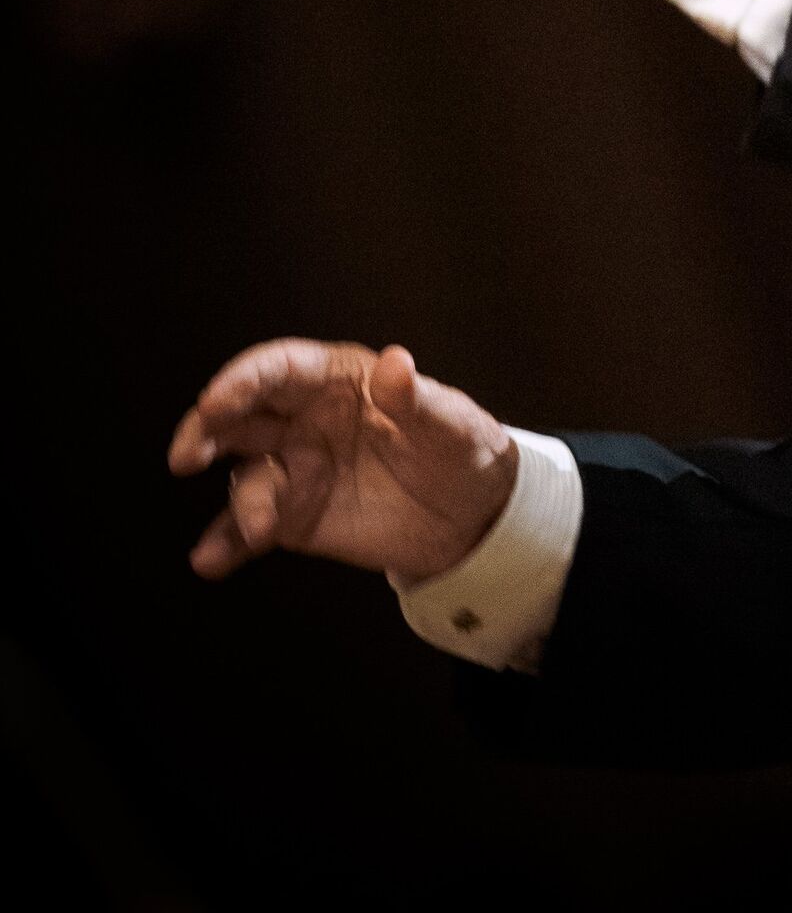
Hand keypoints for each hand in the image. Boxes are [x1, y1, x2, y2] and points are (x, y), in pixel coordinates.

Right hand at [167, 340, 518, 583]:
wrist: (471, 517)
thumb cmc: (462, 450)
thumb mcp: (452, 424)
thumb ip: (418, 398)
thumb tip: (394, 363)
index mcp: (339, 380)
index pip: (280, 369)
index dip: (243, 380)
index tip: (215, 402)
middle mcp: (305, 418)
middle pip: (241, 415)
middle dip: (207, 429)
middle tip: (188, 455)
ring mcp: (296, 468)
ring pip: (248, 476)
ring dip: (242, 501)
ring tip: (260, 529)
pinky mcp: (294, 516)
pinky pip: (248, 528)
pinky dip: (226, 542)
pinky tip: (209, 560)